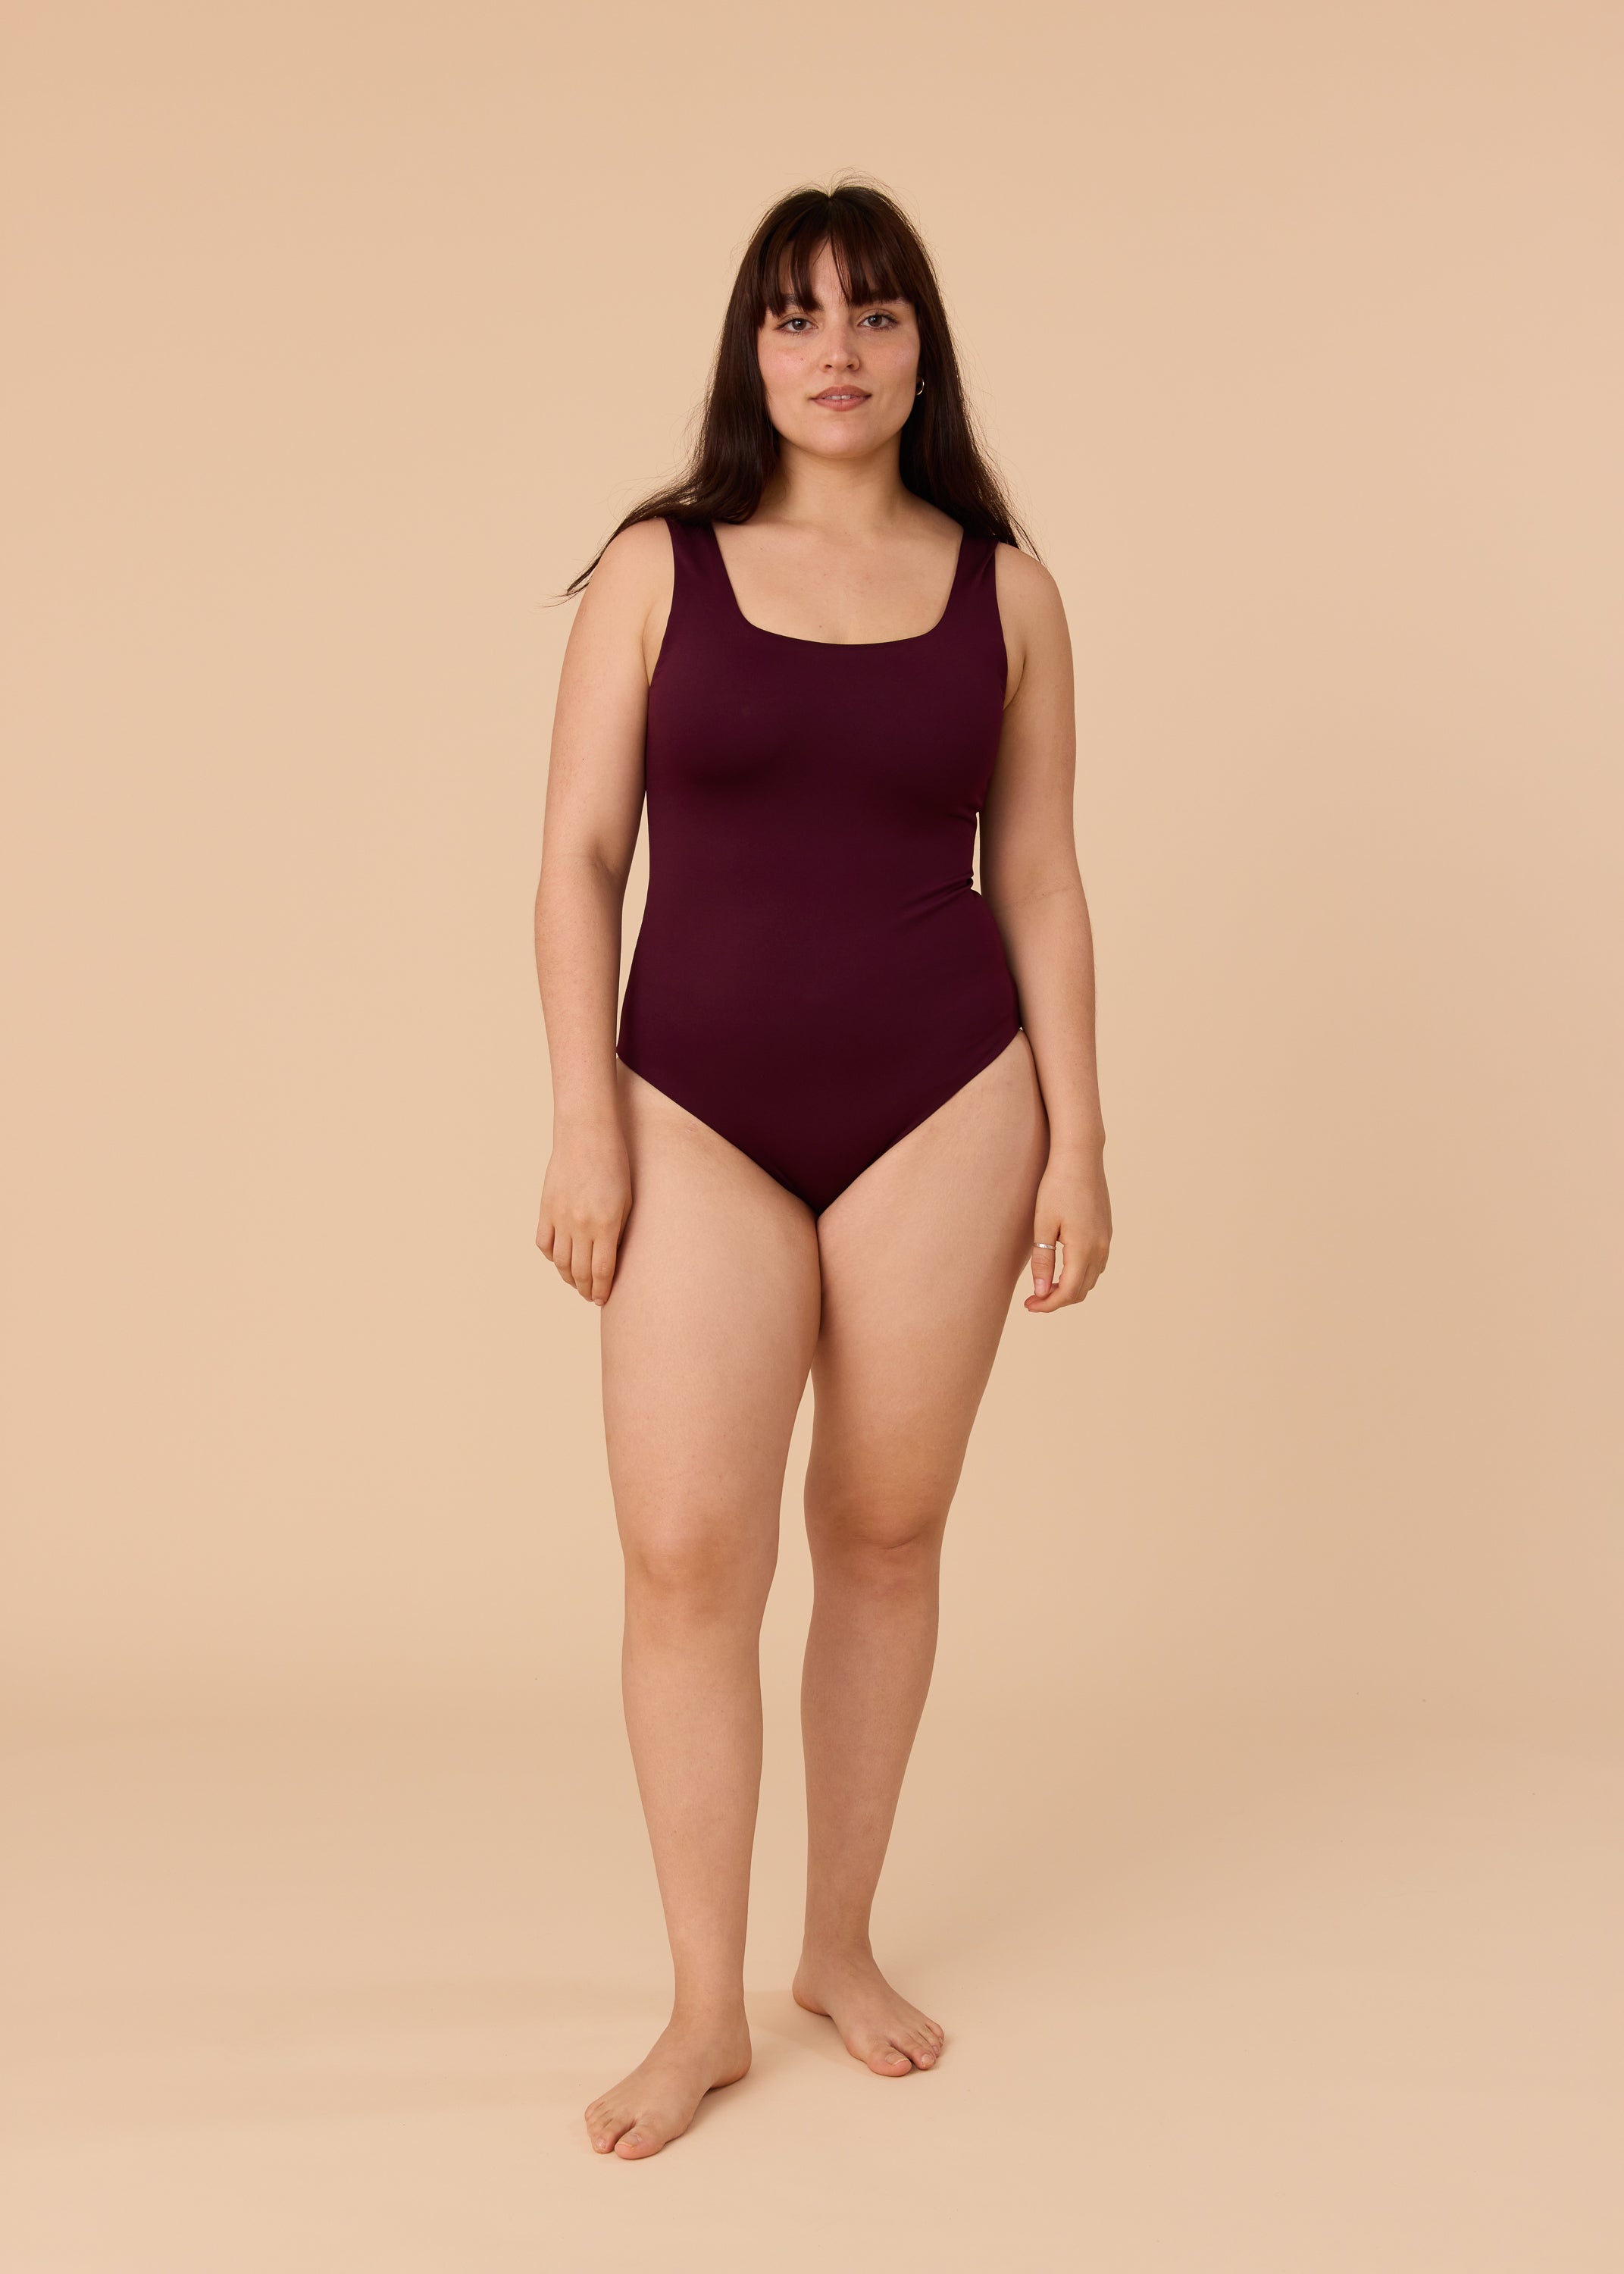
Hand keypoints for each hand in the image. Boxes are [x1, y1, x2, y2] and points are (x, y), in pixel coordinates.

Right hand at [536, 1124, 631, 1305]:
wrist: (586, 1134)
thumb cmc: (614, 1165)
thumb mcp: (625, 1201)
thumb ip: (616, 1232)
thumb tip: (609, 1261)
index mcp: (605, 1225)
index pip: (602, 1271)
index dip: (602, 1290)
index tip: (603, 1300)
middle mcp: (580, 1225)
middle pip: (579, 1272)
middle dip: (586, 1289)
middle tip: (591, 1296)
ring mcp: (560, 1217)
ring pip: (559, 1262)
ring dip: (568, 1278)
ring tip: (576, 1283)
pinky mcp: (545, 1209)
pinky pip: (543, 1243)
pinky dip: (551, 1257)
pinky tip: (559, 1260)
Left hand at [1025, 1151, 1110, 1312]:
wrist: (1080, 1157)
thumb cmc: (1057, 1187)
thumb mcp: (1043, 1225)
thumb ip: (1043, 1260)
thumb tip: (1042, 1292)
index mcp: (1084, 1248)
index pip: (1068, 1291)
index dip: (1048, 1304)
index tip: (1029, 1306)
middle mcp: (1100, 1248)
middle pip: (1081, 1290)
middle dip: (1057, 1300)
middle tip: (1033, 1299)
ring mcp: (1106, 1240)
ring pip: (1091, 1279)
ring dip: (1070, 1288)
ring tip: (1046, 1285)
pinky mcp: (1106, 1231)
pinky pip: (1096, 1264)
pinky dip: (1080, 1274)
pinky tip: (1063, 1267)